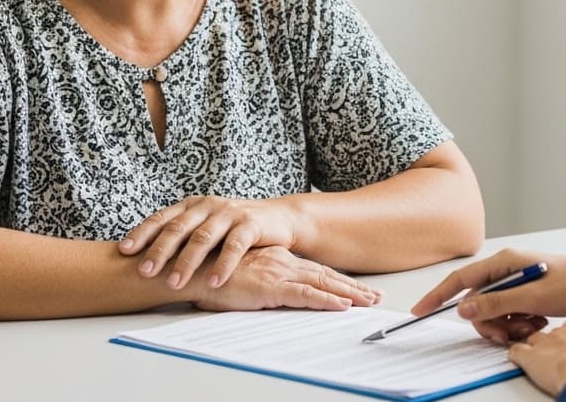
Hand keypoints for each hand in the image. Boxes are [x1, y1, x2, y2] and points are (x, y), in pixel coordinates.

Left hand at [120, 195, 291, 290]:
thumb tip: (143, 260)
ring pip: (203, 237)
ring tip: (175, 284)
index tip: (124, 251)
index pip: (162, 217)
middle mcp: (209, 206)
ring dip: (187, 262)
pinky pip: (234, 246)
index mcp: (193, 205)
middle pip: (179, 228)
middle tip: (144, 272)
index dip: (142, 233)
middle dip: (159, 251)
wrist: (279, 219)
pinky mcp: (251, 224)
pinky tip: (213, 282)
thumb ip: (182, 237)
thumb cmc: (235, 228)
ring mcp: (230, 213)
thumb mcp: (206, 226)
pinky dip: (223, 265)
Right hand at [190, 245, 382, 310]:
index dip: (339, 281)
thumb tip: (270, 292)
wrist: (190, 268)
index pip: (316, 271)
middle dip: (353, 288)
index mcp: (277, 258)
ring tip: (368, 303)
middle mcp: (283, 263)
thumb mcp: (242, 275)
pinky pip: (306, 295)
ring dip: (349, 294)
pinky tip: (343, 306)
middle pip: (326, 276)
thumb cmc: (209, 273)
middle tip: (375, 297)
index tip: (358, 290)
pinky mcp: (270, 286)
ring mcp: (279, 273)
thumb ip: (260, 281)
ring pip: (323, 284)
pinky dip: (327, 300)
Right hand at [411, 249, 565, 343]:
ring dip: (508, 327)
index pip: (461, 279)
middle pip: (478, 303)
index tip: (420, 310)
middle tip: (507, 334)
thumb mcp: (534, 297)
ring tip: (533, 327)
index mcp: (506, 262)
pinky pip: (511, 319)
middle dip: (488, 323)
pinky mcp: (530, 299)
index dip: (438, 295)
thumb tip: (465, 308)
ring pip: (495, 315)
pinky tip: (540, 325)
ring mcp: (520, 286)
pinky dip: (520, 328)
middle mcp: (509, 272)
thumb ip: (497, 303)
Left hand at [509, 320, 565, 396]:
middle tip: (561, 351)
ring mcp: (548, 340)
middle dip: (556, 339)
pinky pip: (516, 350)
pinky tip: (518, 357)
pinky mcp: (531, 355)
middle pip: (556, 328)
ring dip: (534, 345)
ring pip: (533, 335)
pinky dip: (516, 354)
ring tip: (540, 355)